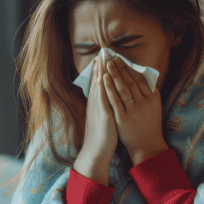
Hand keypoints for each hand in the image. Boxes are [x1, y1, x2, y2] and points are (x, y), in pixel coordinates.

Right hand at [75, 56, 117, 183]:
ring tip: (103, 58)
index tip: (103, 57)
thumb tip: (108, 98)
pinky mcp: (103, 115)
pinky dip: (102, 87)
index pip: (99, 83)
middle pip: (98, 81)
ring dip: (101, 72)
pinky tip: (103, 77)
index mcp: (97, 104)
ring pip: (99, 87)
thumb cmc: (102, 136)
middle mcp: (96, 104)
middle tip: (103, 51)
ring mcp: (98, 109)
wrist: (95, 152)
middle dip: (101, 66)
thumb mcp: (103, 118)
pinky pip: (102, 98)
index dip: (101, 70)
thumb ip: (105, 106)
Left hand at [102, 56, 168, 164]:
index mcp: (153, 98)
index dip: (129, 68)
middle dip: (120, 68)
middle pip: (131, 81)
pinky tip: (104, 79)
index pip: (140, 78)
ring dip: (114, 74)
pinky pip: (115, 101)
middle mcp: (145, 103)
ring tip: (107, 63)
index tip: (121, 59)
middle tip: (112, 57)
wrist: (147, 146)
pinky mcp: (123, 119)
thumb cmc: (149, 125)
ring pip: (123, 89)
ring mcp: (134, 111)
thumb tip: (142, 74)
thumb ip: (148, 92)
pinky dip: (109, 88)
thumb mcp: (154, 107)